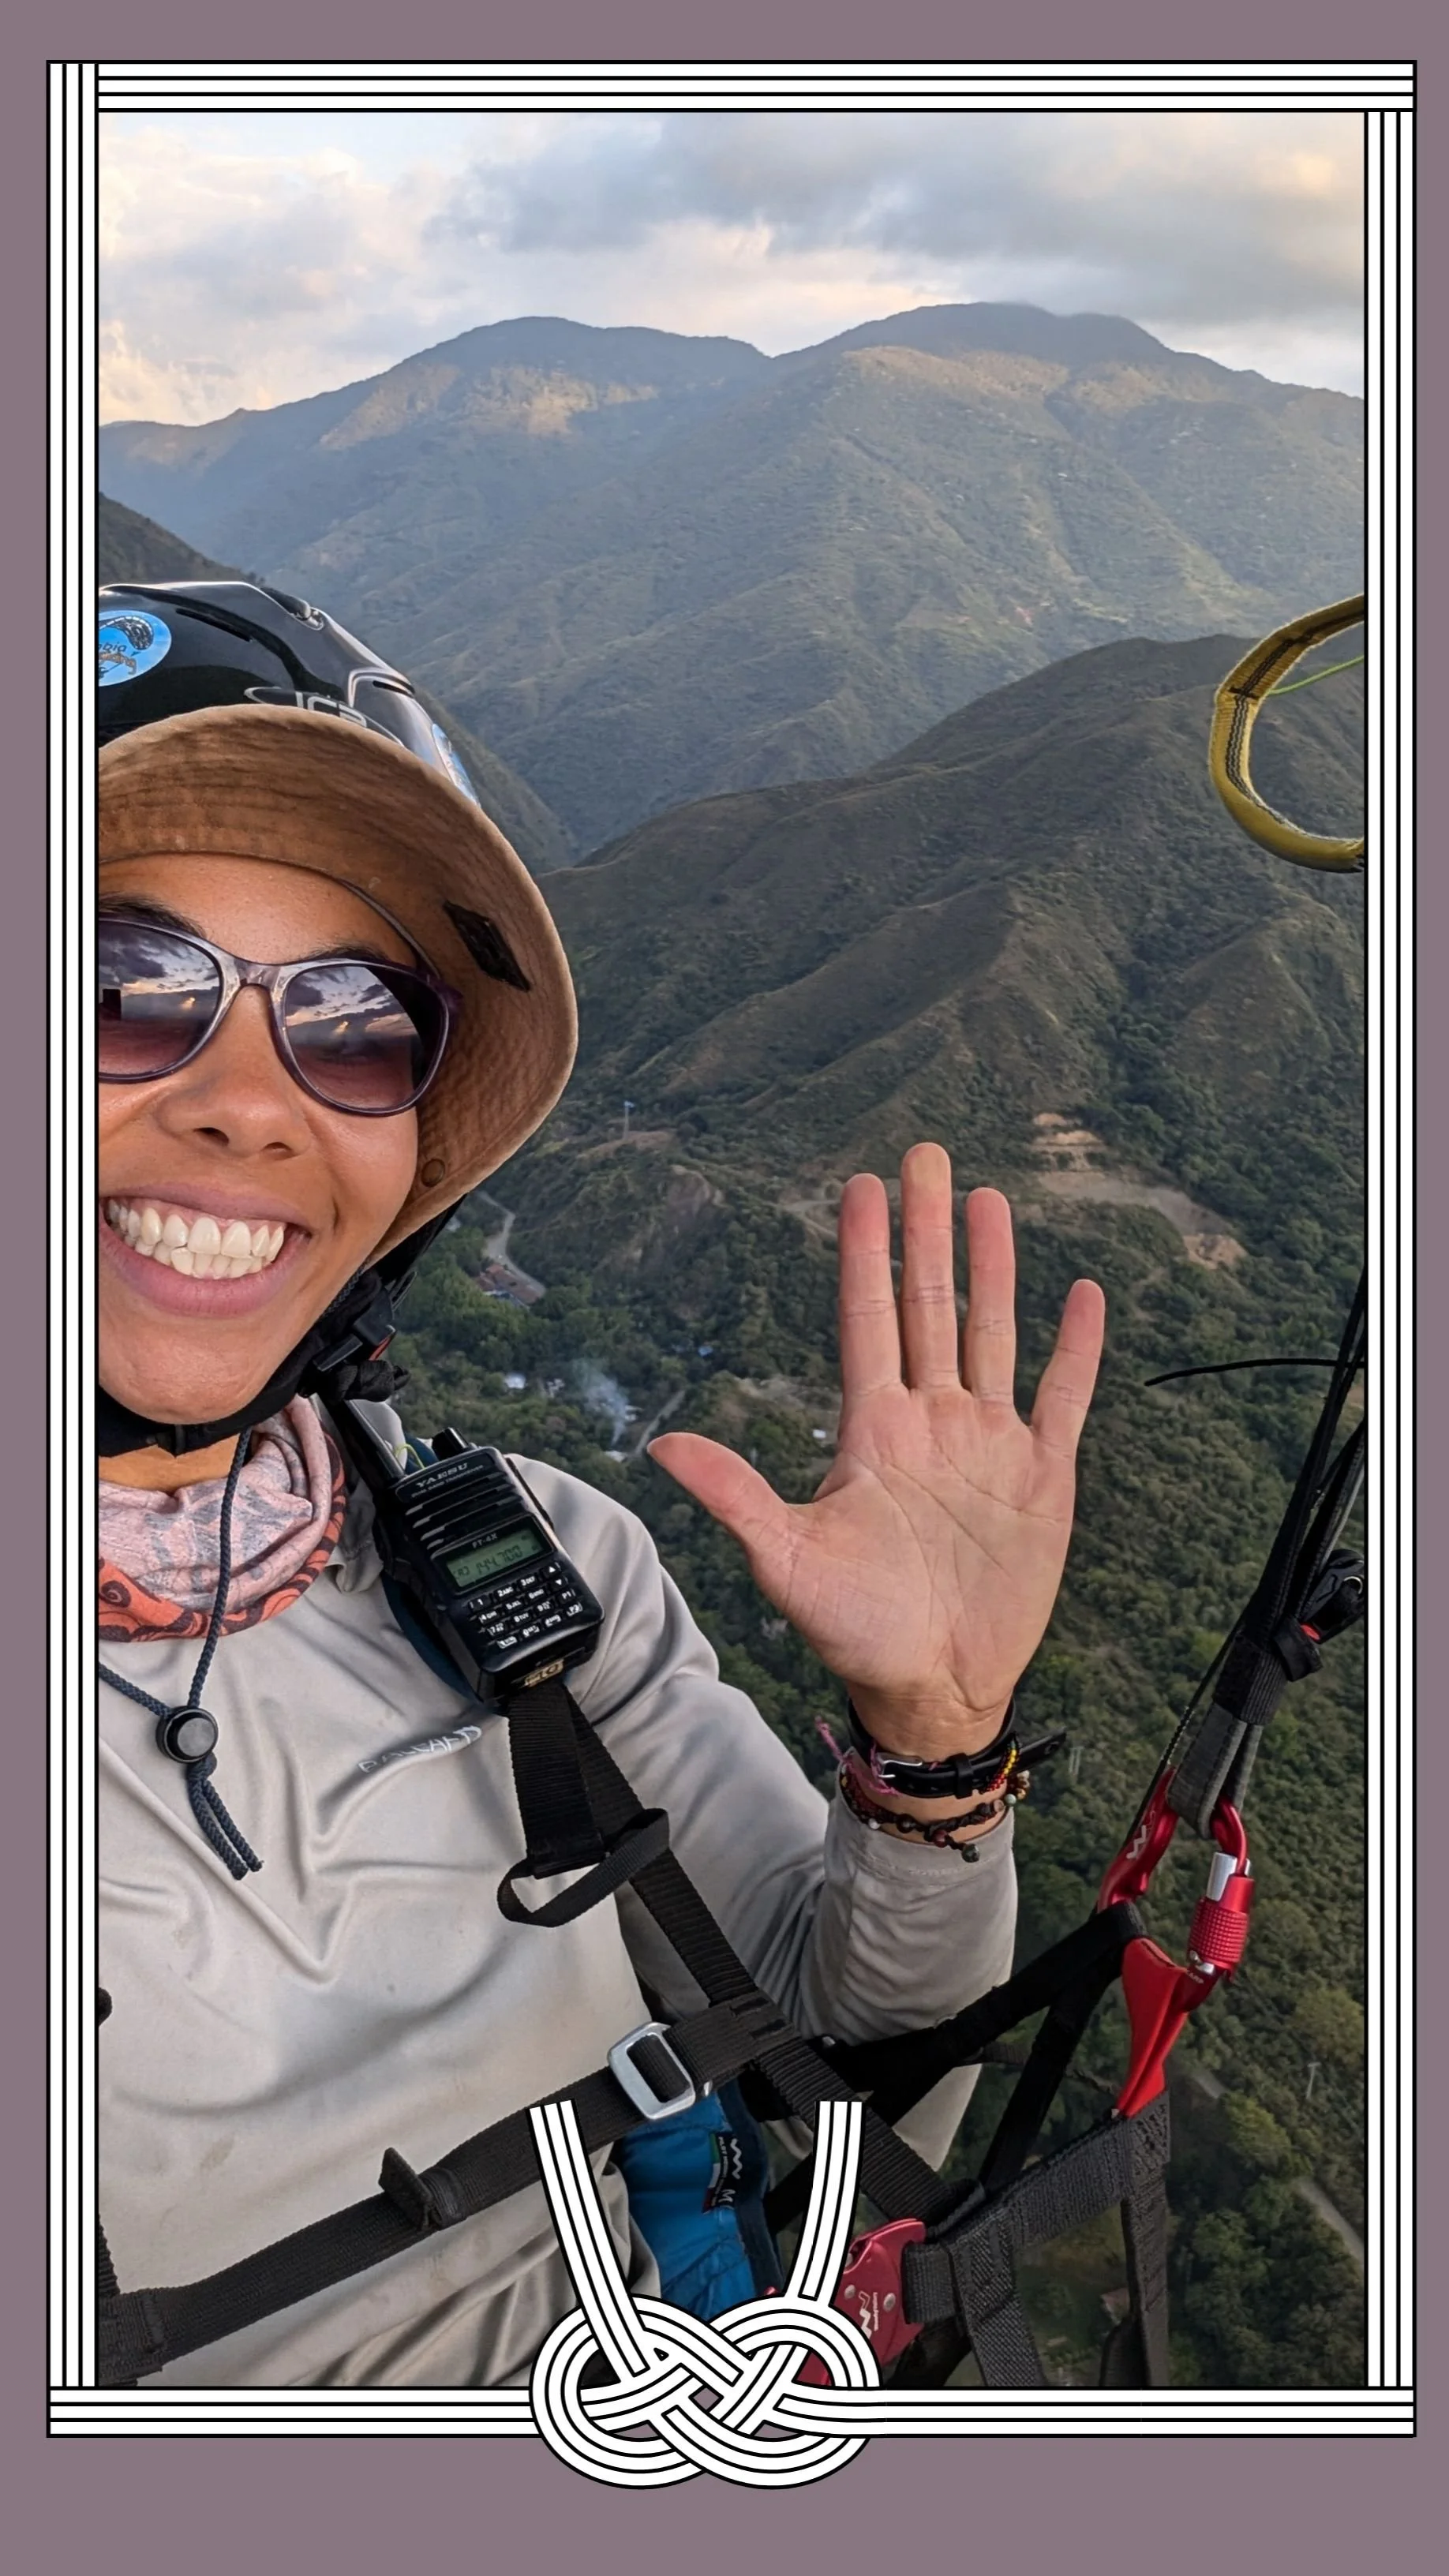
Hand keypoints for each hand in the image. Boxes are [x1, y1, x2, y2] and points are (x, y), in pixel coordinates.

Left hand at [648, 1143, 1104, 1760]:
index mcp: (871, 1431)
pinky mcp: (1043, 1476)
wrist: (933, 1688)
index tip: (860, 1187)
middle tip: (925, 1154)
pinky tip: (1081, 1294)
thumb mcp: (787, 1560)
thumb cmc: (854, 1629)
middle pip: (929, 1305)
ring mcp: (988, 1443)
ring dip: (994, 1268)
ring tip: (989, 1199)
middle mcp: (930, 1421)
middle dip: (926, 1231)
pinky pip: (1063, 1397)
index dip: (863, 1253)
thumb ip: (736, 1495)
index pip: (866, 1319)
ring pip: (993, 1333)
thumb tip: (661, 1444)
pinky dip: (1075, 1349)